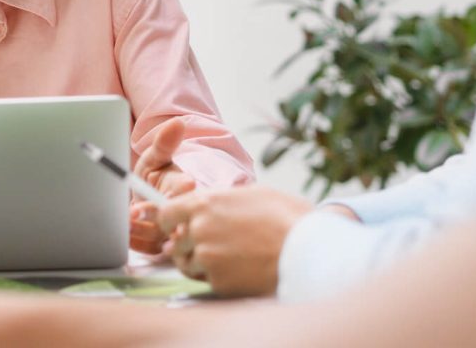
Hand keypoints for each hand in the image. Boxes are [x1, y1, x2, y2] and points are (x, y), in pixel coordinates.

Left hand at [130, 119, 195, 252]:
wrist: (147, 199)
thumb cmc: (154, 177)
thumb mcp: (155, 159)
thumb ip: (163, 144)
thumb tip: (177, 123)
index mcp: (185, 189)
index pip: (185, 195)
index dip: (174, 197)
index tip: (155, 198)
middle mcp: (184, 214)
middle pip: (175, 221)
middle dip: (152, 218)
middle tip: (131, 212)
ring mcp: (175, 233)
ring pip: (161, 239)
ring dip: (139, 230)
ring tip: (122, 220)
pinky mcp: (164, 248)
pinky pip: (151, 250)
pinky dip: (135, 242)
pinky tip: (123, 232)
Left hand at [157, 185, 313, 296]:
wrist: (309, 251)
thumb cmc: (287, 218)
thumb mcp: (252, 194)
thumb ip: (221, 200)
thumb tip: (207, 206)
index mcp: (204, 204)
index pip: (166, 214)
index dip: (170, 222)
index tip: (177, 227)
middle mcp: (200, 230)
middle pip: (176, 243)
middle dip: (187, 245)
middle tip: (208, 246)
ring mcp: (207, 257)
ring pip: (188, 264)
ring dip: (200, 264)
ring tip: (226, 259)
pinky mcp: (219, 282)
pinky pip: (208, 281)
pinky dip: (219, 278)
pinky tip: (240, 271)